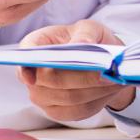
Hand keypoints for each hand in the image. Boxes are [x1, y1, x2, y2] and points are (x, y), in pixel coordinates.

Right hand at [17, 19, 135, 121]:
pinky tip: (108, 90)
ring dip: (93, 90)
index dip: (25, 68)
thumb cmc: (87, 40)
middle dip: (82, 77)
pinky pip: (77, 110)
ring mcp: (42, 96)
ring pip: (68, 98)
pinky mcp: (57, 111)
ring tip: (114, 80)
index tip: (32, 78)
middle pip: (52, 80)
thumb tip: (82, 43)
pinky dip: (96, 101)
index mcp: (35, 45)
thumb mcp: (90, 27)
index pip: (24, 56)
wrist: (97, 62)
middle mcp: (32, 73)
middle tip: (106, 72)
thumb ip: (85, 32)